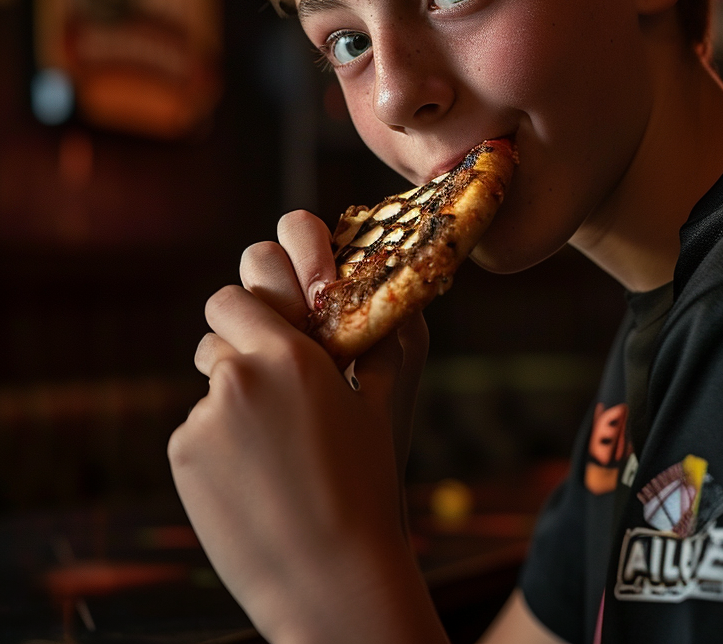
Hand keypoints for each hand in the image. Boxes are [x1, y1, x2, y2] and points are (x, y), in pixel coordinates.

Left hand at [168, 212, 441, 643]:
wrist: (329, 574)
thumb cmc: (366, 484)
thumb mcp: (380, 406)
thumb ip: (377, 347)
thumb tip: (388, 309)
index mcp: (290, 355)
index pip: (236, 299)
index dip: (247, 311)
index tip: (265, 330)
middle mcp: (241, 376)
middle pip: (214, 336)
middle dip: (235, 351)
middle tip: (268, 391)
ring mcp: (205, 418)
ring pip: (206, 388)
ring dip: (228, 402)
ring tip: (269, 447)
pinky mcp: (183, 456)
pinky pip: (195, 432)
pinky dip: (215, 446)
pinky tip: (252, 479)